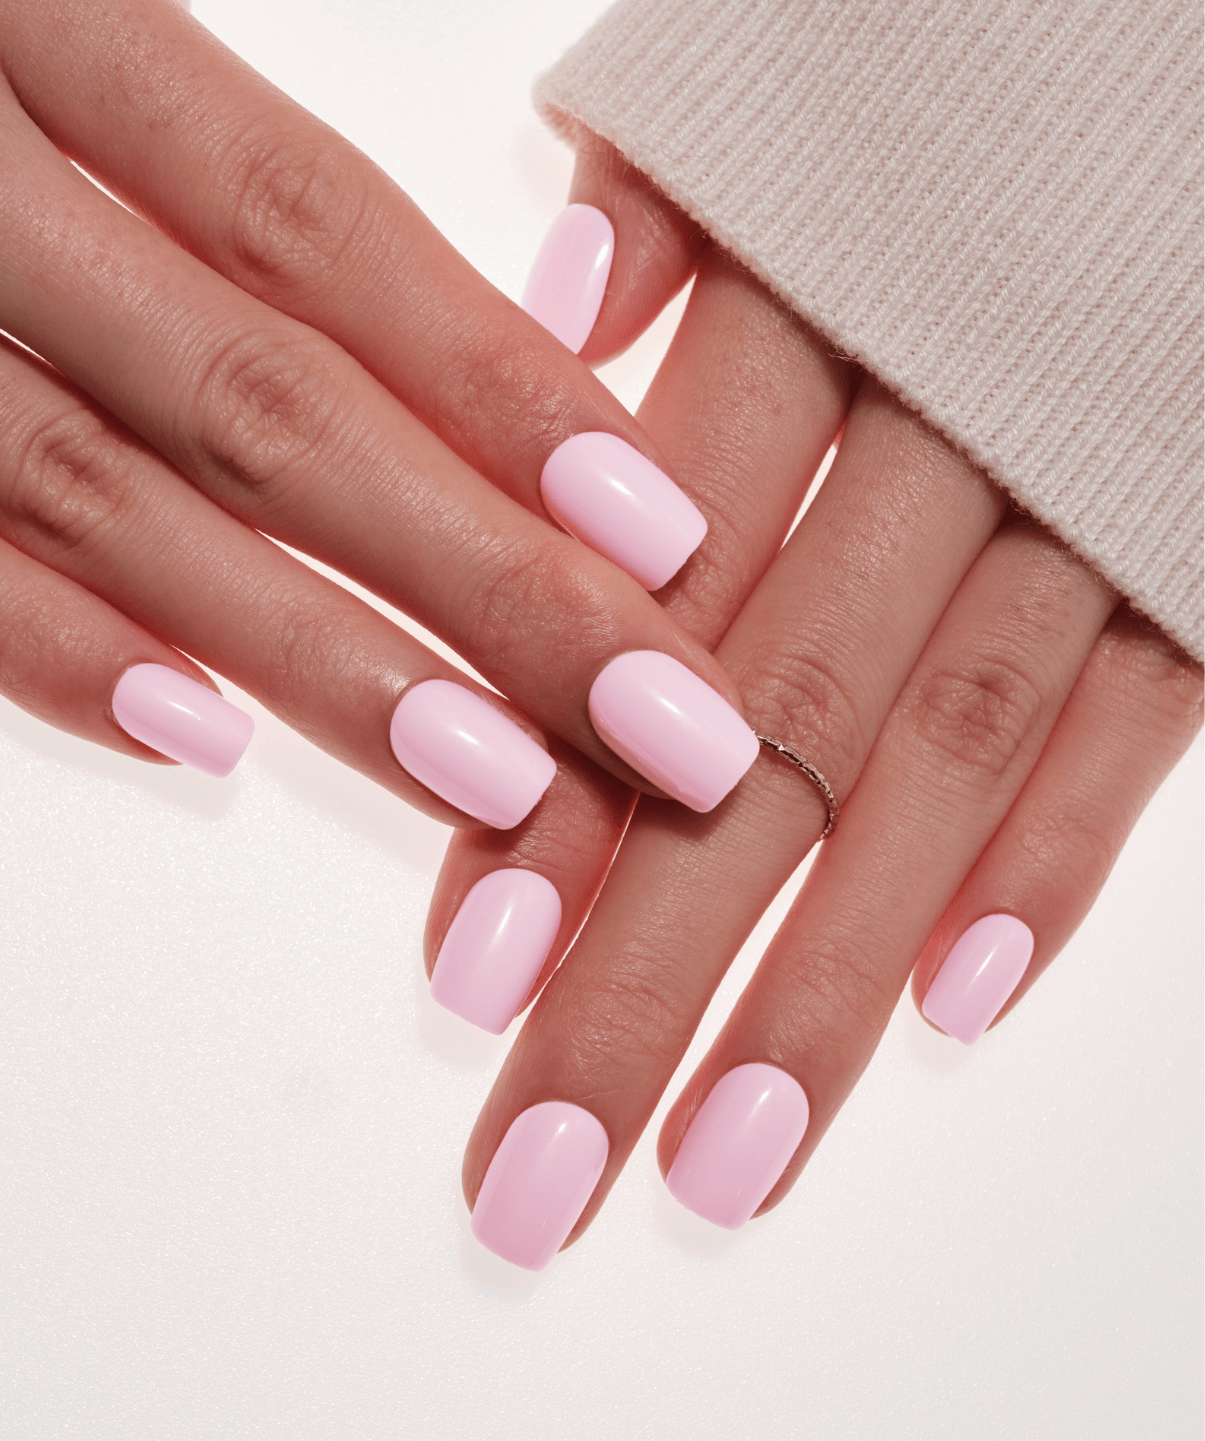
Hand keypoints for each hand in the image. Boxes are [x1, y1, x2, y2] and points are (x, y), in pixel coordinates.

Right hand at [0, 0, 750, 828]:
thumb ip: (175, 111)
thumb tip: (385, 310)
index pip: (309, 226)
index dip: (494, 386)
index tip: (654, 534)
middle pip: (249, 401)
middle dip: (475, 579)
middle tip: (649, 715)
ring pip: (89, 503)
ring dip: (311, 655)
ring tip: (489, 773)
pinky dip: (35, 647)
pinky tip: (198, 737)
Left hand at [425, 138, 1201, 1267]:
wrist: (1184, 43)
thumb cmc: (944, 76)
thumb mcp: (776, 91)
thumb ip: (660, 217)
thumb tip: (548, 340)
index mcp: (808, 302)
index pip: (644, 599)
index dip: (554, 795)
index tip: (468, 976)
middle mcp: (943, 424)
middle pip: (767, 741)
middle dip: (651, 971)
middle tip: (543, 1167)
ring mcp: (1092, 491)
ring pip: (935, 773)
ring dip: (828, 988)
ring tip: (721, 1166)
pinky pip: (1139, 724)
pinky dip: (1049, 864)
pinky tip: (950, 1012)